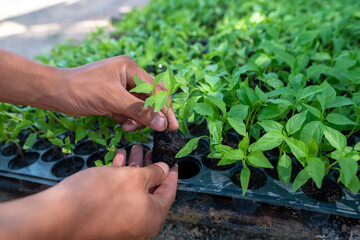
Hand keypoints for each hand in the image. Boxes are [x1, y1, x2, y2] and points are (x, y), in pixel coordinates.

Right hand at [0, 145, 177, 239]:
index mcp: (153, 216)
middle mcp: (140, 223)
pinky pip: (119, 194)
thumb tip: (163, 169)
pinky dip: (120, 177)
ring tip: (134, 149)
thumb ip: (153, 173)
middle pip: (150, 190)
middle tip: (150, 151)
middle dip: (150, 167)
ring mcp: (123, 222)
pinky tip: (118, 159)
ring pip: (134, 190)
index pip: (169, 191)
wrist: (60, 215)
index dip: (171, 173)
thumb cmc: (101, 196)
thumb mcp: (134, 178)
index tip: (172, 161)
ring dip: (134, 169)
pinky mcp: (106, 217)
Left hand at [57, 56, 178, 130]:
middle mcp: (129, 75)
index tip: (172, 125)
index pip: (156, 89)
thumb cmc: (81, 90)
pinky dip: (127, 118)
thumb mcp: (112, 100)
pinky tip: (118, 121)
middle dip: (151, 114)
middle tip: (158, 130)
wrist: (55, 93)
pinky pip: (129, 110)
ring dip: (137, 118)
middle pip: (151, 97)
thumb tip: (162, 124)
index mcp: (130, 68)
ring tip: (126, 126)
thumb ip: (139, 111)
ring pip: (141, 106)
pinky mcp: (115, 96)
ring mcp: (122, 86)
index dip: (165, 107)